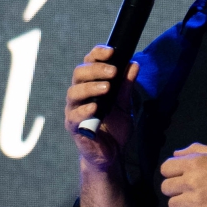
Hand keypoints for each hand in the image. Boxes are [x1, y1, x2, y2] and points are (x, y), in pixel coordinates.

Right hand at [65, 46, 138, 172]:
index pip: (89, 63)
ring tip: (107, 88)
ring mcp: (74, 110)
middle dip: (96, 69)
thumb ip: (127, 86)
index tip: (111, 51)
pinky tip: (95, 107)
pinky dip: (84, 110)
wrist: (112, 154)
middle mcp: (79, 94)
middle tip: (113, 71)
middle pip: (79, 74)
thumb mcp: (125, 104)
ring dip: (90, 87)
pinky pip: (74, 116)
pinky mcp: (74, 127)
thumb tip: (133, 64)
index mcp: (91, 85)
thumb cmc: (115, 127)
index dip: (98, 54)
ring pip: (74, 92)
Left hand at [159, 143, 206, 206]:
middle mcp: (192, 182)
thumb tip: (175, 155)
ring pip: (173, 205)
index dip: (171, 172)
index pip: (165, 169)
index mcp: (194, 163)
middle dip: (175, 188)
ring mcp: (196, 202)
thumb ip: (193, 150)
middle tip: (187, 189)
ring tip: (196, 200)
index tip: (179, 175)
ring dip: (182, 203)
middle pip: (165, 189)